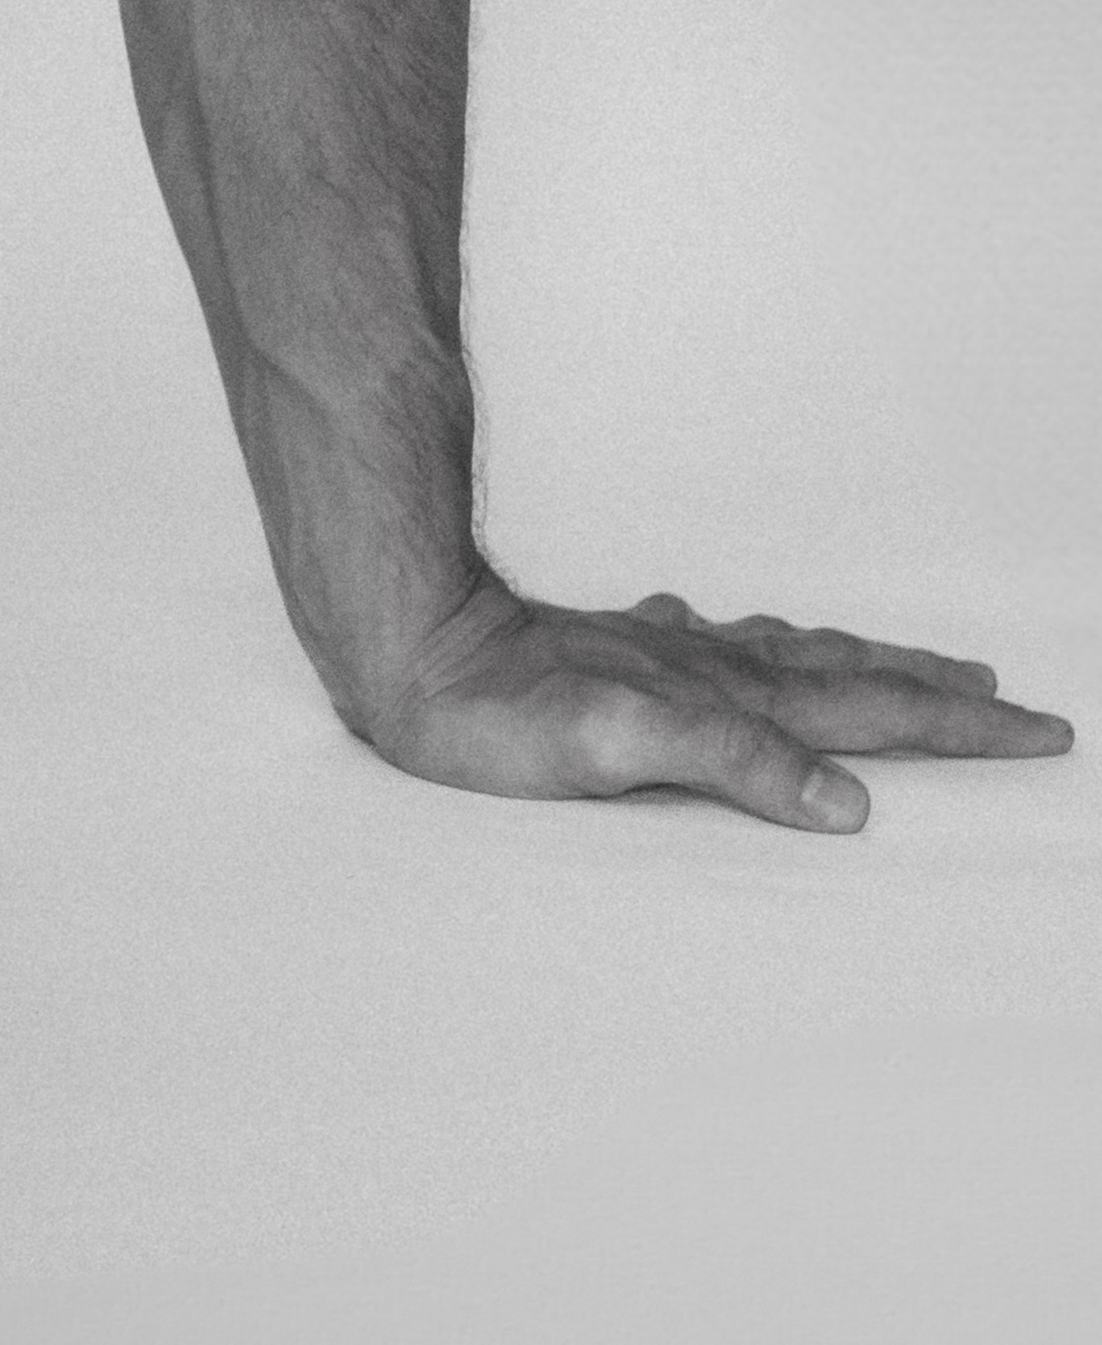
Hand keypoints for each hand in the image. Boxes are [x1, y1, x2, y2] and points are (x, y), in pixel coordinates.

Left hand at [359, 575, 1073, 829]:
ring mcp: (659, 656)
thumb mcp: (620, 748)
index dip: (953, 722)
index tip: (1034, 724)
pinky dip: (752, 653)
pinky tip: (721, 638)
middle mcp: (703, 664)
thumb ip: (733, 761)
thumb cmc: (496, 709)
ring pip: (786, 656)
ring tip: (909, 662)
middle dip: (930, 689)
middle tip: (1004, 693)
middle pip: (844, 673)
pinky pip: (711, 649)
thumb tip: (846, 800)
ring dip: (858, 662)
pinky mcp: (611, 657)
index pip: (866, 709)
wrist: (404, 643)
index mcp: (725, 694)